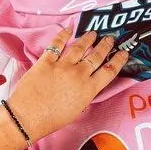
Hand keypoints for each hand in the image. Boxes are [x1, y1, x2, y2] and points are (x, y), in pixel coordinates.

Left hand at [5, 27, 127, 142]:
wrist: (27, 118)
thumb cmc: (51, 120)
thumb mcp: (77, 110)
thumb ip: (84, 94)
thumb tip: (87, 84)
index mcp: (88, 89)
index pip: (109, 72)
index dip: (118, 60)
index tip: (123, 53)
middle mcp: (78, 75)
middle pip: (96, 56)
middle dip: (105, 45)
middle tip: (110, 38)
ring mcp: (62, 66)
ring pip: (79, 48)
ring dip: (88, 39)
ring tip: (93, 33)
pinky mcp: (46, 61)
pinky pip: (57, 45)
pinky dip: (64, 35)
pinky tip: (69, 29)